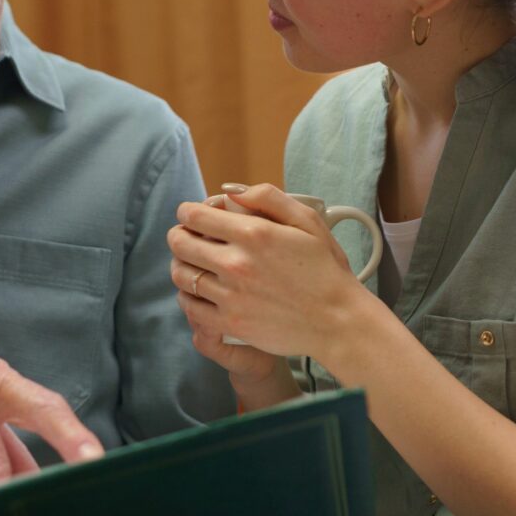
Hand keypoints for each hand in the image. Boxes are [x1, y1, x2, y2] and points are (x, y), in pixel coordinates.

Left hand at [167, 184, 372, 359]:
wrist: (337, 320)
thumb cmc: (325, 270)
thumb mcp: (307, 222)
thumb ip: (269, 197)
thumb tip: (233, 191)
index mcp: (254, 234)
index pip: (196, 216)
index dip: (187, 212)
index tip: (190, 214)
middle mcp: (236, 264)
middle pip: (180, 243)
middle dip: (179, 235)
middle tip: (185, 237)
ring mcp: (231, 296)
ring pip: (181, 275)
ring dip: (181, 265)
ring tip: (191, 264)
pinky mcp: (230, 323)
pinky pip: (191, 308)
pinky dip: (188, 297)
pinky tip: (198, 293)